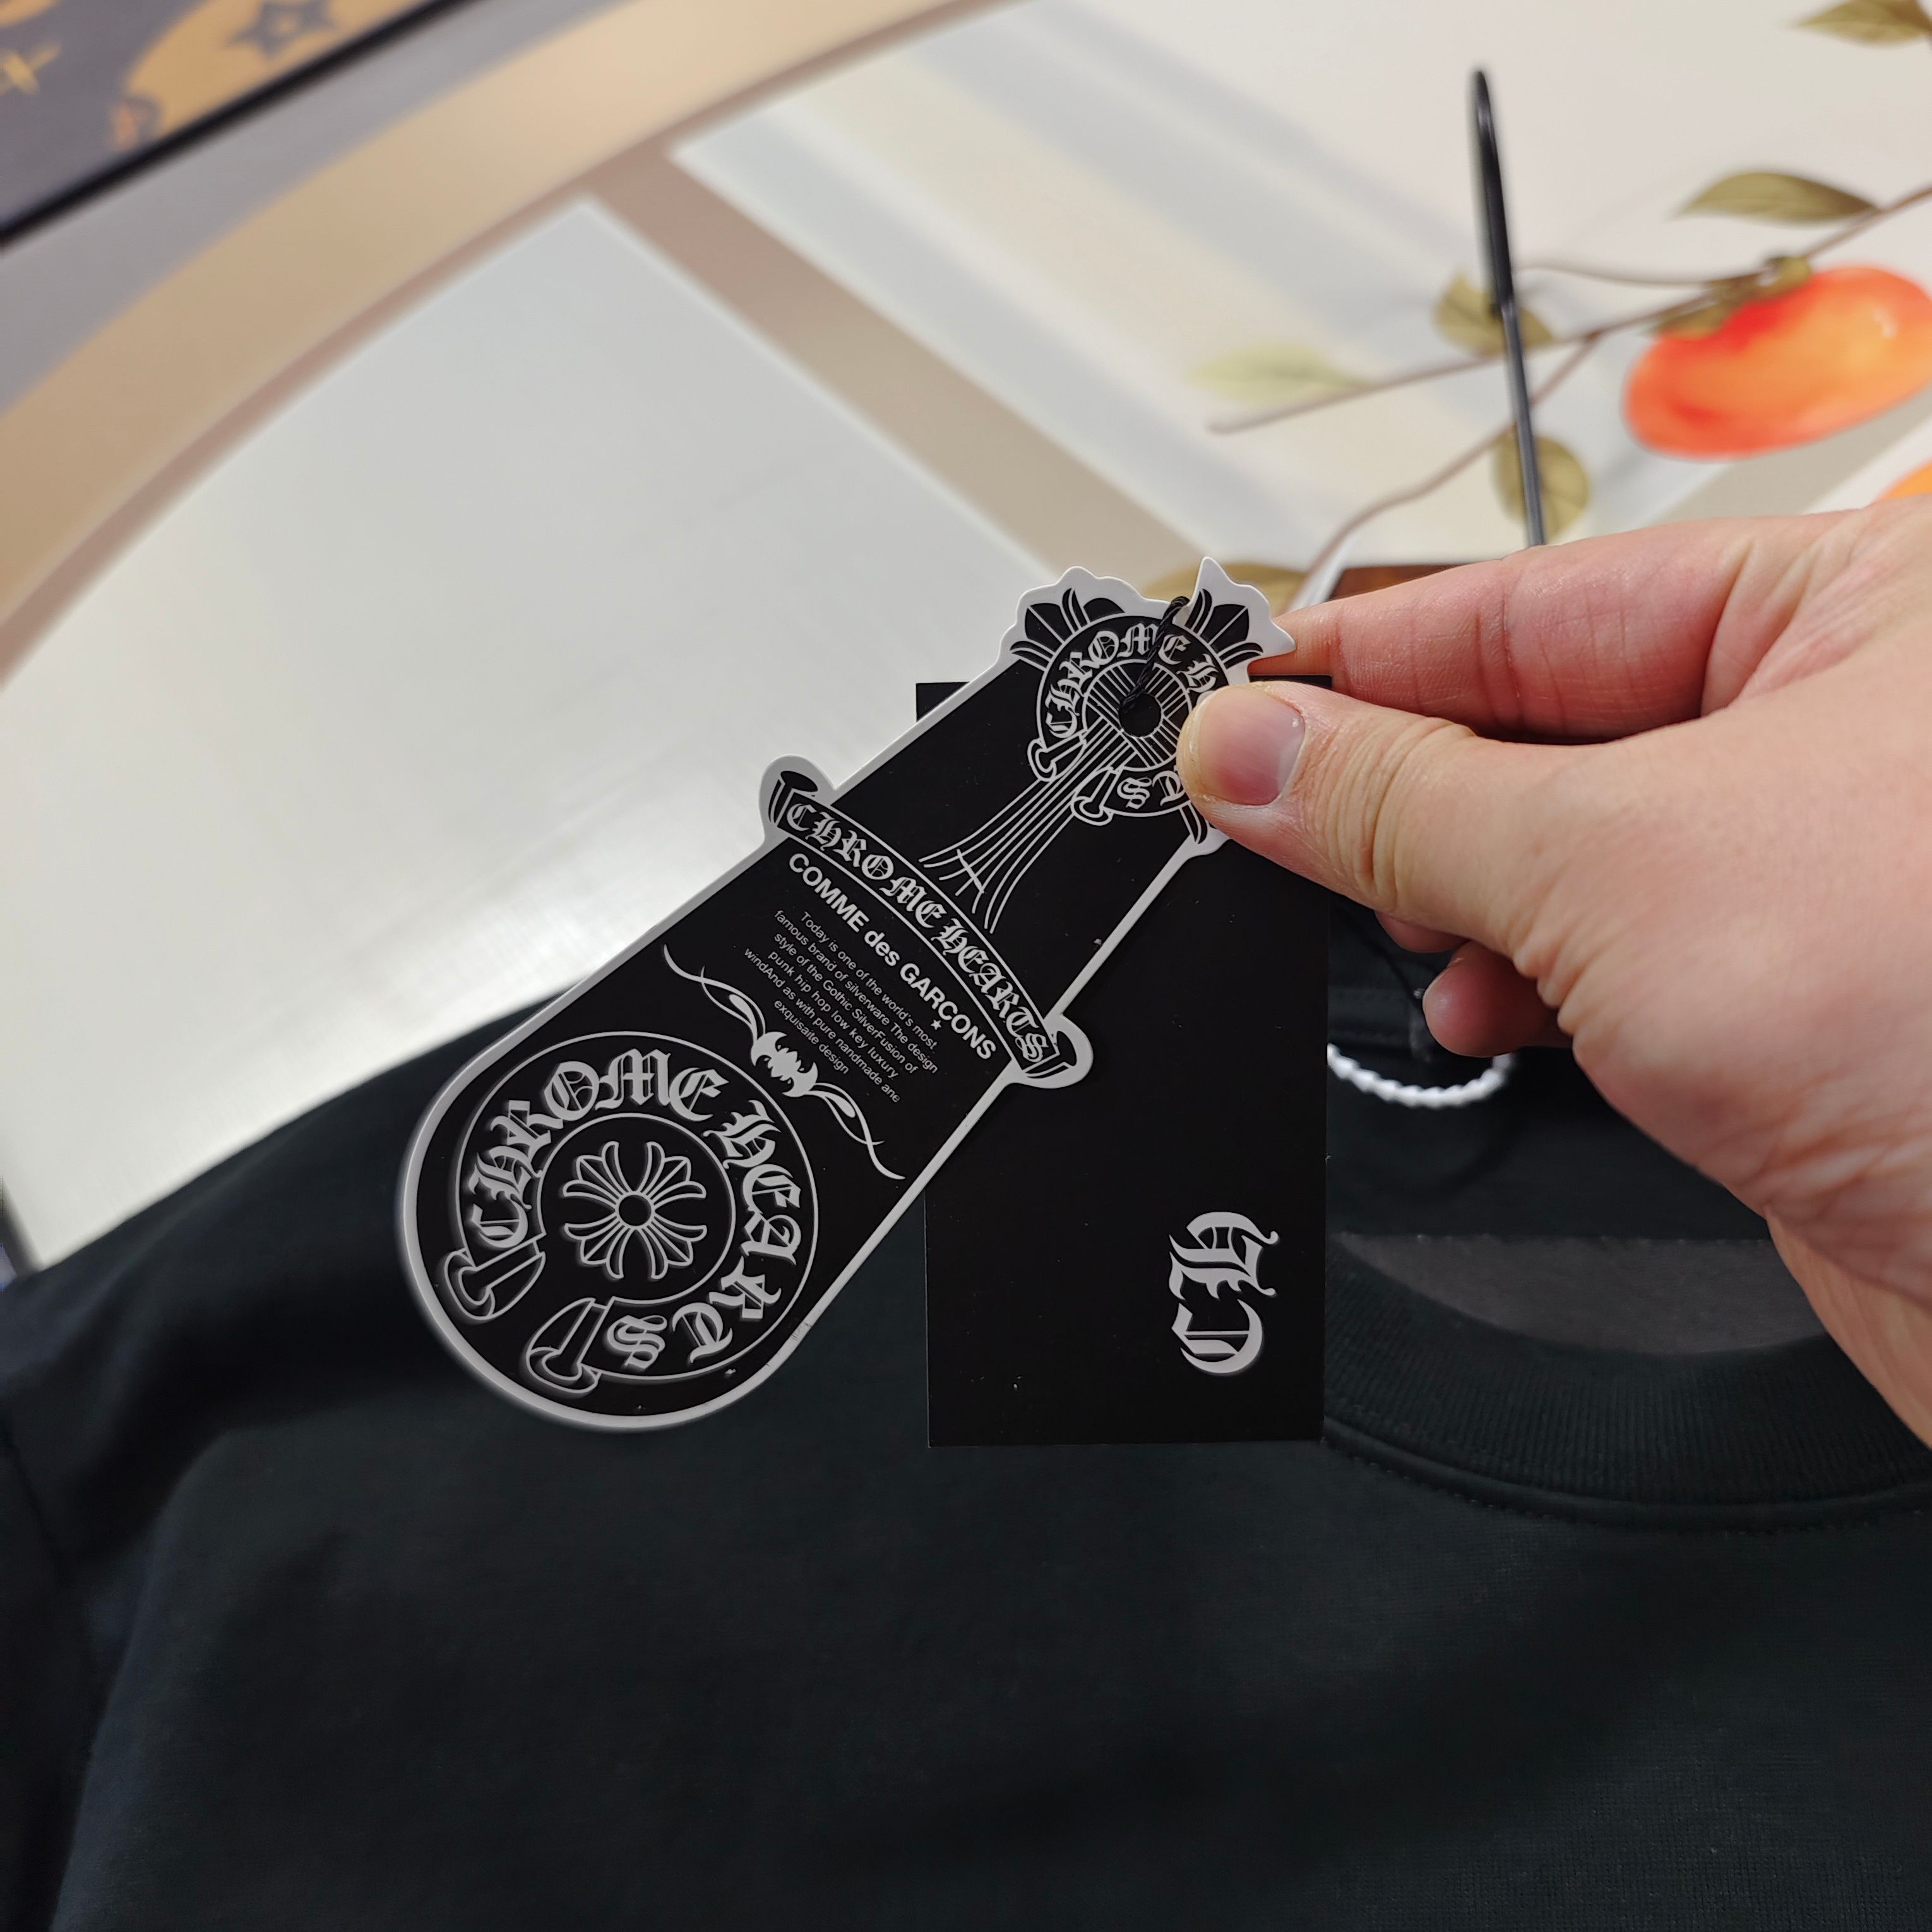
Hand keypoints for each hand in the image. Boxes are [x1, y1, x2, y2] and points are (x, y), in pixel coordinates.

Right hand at [1177, 505, 1931, 1443]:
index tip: (1238, 690)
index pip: (1546, 600)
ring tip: (1394, 922)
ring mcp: (1825, 871)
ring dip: (1461, 895)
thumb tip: (1255, 749)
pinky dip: (1525, 978)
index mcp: (1869, 608)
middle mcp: (1857, 729)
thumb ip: (1408, 801)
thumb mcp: (1617, 867)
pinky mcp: (1799, 1001)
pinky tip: (1485, 1004)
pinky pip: (1611, 956)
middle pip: (1552, 718)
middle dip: (1409, 782)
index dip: (1371, 651)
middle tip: (1266, 808)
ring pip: (1571, 847)